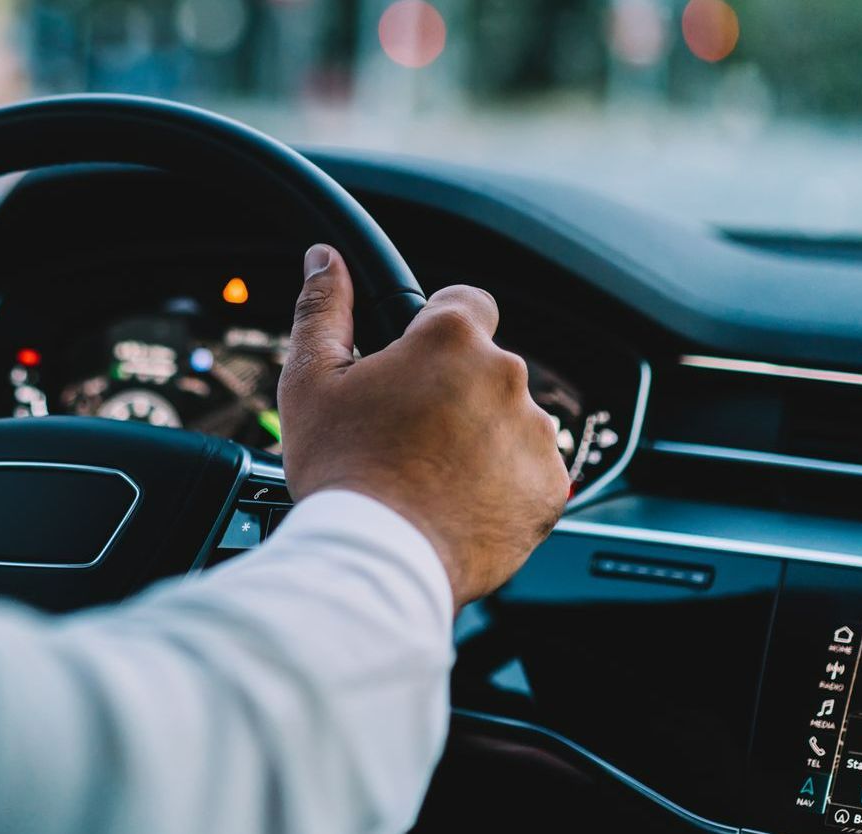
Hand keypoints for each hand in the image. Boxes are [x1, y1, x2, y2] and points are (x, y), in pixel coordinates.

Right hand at [277, 244, 569, 605]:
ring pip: (509, 420)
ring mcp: (534, 434)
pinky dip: (502, 484)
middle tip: (408, 435)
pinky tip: (458, 503)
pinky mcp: (550, 488)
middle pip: (486, 368)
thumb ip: (324, 309)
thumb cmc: (342, 471)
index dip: (438, 330)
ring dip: (481, 437)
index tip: (418, 364)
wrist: (379, 560)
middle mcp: (506, 377)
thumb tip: (324, 258)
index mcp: (452, 340)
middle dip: (455, 392)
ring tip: (430, 477)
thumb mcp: (311, 381)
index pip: (466, 302)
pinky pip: (530, 472)